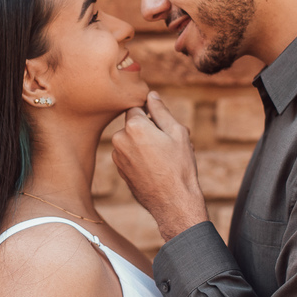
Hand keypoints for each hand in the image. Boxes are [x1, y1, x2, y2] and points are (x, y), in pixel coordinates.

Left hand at [110, 92, 208, 240]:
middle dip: (149, 129)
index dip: (151, 113)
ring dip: (145, 143)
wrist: (173, 202)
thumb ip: (161, 110)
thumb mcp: (177, 132)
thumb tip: (151, 94)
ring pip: (132, 140)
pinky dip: (140, 156)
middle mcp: (119, 139)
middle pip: (134, 124)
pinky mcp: (119, 170)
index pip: (137, 107)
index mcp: (133, 126)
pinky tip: (157, 167)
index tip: (162, 123)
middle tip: (170, 142)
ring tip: (166, 157)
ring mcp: (117, 156)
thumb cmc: (179, 166)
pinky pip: (130, 155)